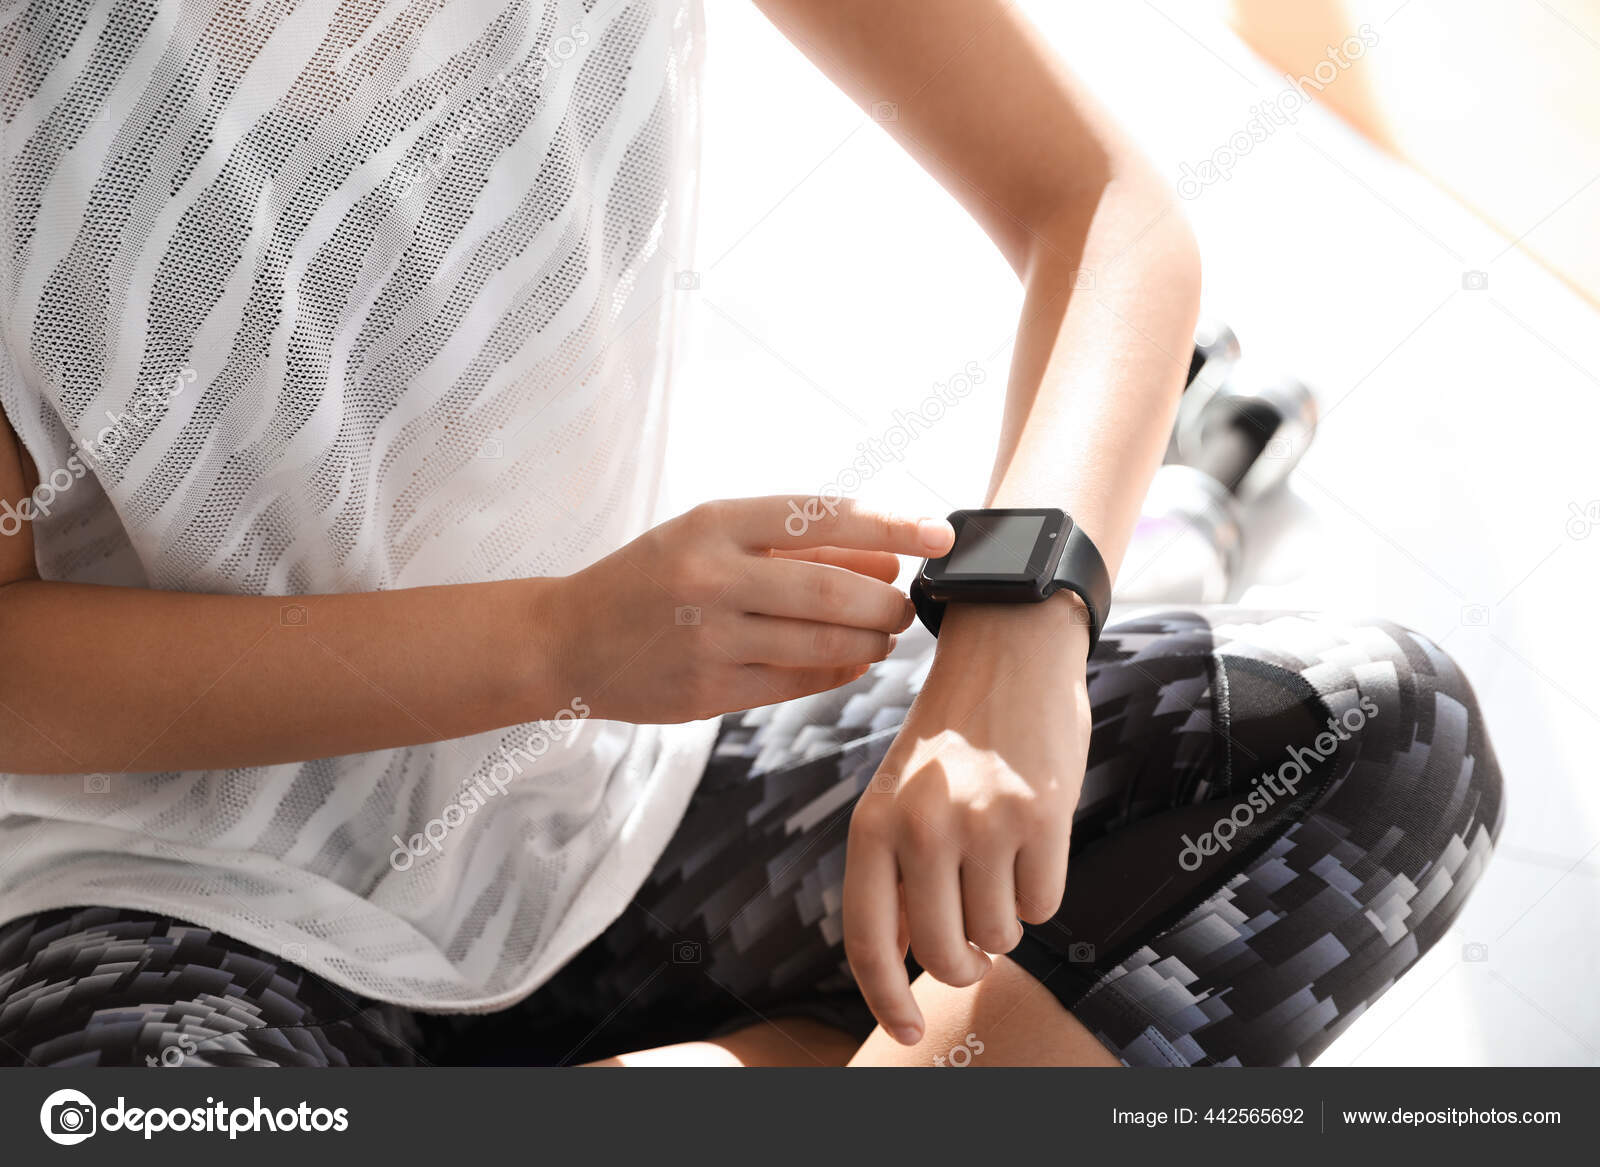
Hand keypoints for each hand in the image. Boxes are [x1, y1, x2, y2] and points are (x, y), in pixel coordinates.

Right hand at [555, 496, 954, 722]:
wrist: (567, 640)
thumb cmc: (652, 579)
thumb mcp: (711, 539)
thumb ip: (796, 545)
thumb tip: (888, 552)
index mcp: (713, 524)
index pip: (823, 516)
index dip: (892, 522)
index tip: (939, 533)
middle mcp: (711, 578)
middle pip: (833, 589)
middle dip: (887, 600)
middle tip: (905, 604)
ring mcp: (710, 640)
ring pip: (824, 643)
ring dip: (870, 640)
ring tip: (883, 633)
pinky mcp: (709, 693)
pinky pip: (798, 683)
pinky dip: (838, 670)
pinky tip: (850, 659)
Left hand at [843, 600, 1090, 1043]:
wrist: (1007, 649)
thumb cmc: (952, 736)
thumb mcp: (899, 796)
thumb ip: (896, 875)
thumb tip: (903, 961)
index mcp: (872, 826)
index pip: (869, 942)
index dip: (888, 999)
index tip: (910, 1033)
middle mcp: (921, 828)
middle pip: (945, 955)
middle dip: (966, 960)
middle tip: (977, 942)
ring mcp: (982, 823)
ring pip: (1002, 934)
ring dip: (1007, 917)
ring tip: (1002, 861)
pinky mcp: (1041, 816)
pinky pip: (1046, 905)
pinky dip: (1042, 888)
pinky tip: (1033, 840)